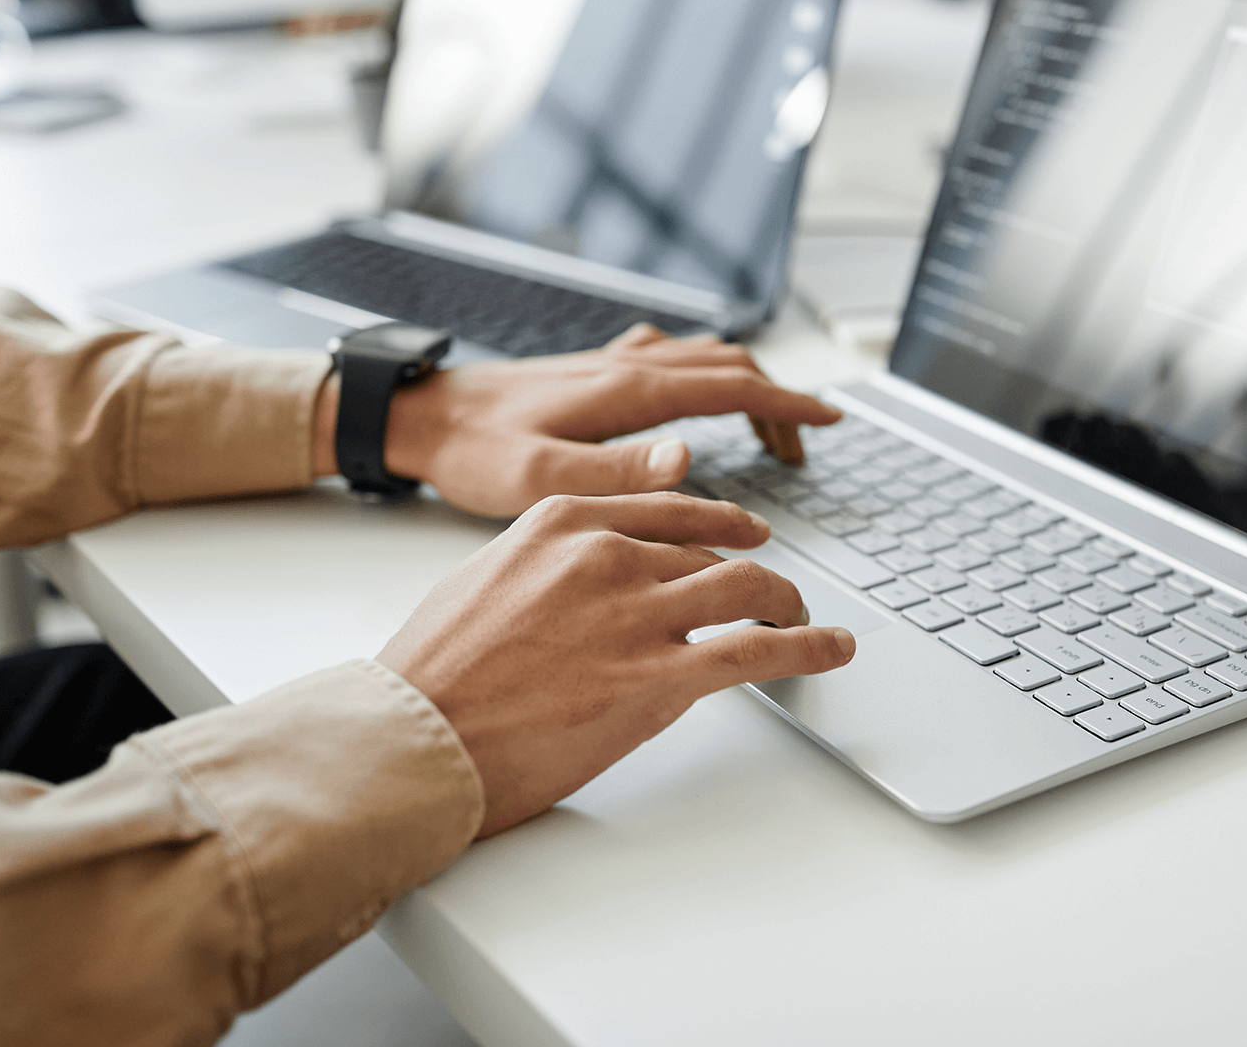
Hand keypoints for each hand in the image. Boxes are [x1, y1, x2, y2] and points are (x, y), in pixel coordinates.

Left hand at [314, 325, 840, 515]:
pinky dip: (703, 372)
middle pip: (728, 367)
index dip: (788, 405)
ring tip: (766, 427)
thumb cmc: (473, 452)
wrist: (420, 417)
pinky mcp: (590, 370)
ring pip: (701, 357)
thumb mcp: (541, 479)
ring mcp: (608, 364)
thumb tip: (688, 458)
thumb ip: (616, 471)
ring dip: (745, 384)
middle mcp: (624, 367)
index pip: (732, 387)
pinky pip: (668, 357)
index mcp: (626, 392)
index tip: (829, 422)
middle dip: (777, 401)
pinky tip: (694, 395)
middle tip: (803, 445)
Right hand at [375, 492, 855, 835]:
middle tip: (773, 596)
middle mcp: (608, 555)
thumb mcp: (482, 579)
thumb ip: (545, 564)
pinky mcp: (661, 679)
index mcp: (562, 522)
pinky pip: (757, 651)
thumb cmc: (432, 676)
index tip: (742, 529)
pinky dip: (809, 647)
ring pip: (748, 588)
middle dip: (748, 577)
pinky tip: (831, 649)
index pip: (666, 508)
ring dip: (788, 605)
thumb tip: (576, 580)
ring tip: (805, 622)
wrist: (415, 738)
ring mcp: (638, 614)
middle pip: (710, 553)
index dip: (717, 521)